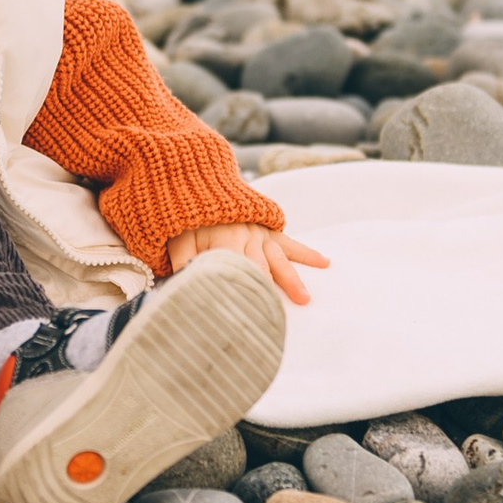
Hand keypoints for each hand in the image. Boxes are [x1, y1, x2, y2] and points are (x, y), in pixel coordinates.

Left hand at [164, 224, 328, 305]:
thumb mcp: (178, 240)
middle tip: (279, 316)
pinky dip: (307, 252)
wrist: (202, 185)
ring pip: (280, 260)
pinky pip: (290, 243)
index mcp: (224, 242)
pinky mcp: (270, 230)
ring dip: (292, 279)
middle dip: (270, 293)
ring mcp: (261, 234)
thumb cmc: (188, 220)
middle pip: (261, 270)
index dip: (243, 292)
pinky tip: (324, 262)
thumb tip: (187, 285)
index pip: (236, 272)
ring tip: (305, 298)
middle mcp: (247, 238)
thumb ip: (182, 263)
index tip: (249, 314)